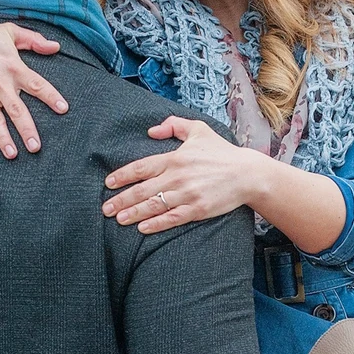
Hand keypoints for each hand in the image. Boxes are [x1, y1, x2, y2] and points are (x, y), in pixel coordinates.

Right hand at [0, 21, 67, 158]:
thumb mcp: (8, 31)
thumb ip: (34, 40)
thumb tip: (56, 46)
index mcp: (12, 67)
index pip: (36, 84)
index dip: (50, 96)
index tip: (63, 109)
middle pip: (16, 110)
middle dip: (26, 130)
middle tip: (36, 148)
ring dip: (2, 138)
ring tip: (12, 154)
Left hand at [102, 116, 260, 232]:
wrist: (247, 174)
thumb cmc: (222, 152)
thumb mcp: (199, 130)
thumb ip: (174, 125)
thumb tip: (151, 131)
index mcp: (175, 158)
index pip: (142, 167)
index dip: (122, 176)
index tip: (108, 184)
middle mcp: (178, 176)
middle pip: (143, 189)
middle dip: (122, 199)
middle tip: (106, 208)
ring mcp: (188, 194)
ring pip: (154, 205)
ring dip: (134, 213)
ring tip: (118, 219)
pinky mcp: (198, 209)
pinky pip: (172, 218)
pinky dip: (156, 223)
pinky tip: (142, 228)